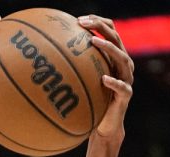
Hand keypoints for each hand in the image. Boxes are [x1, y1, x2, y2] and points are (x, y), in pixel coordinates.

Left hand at [78, 15, 133, 144]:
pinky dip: (113, 82)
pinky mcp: (127, 95)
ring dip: (108, 48)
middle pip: (116, 39)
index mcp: (113, 57)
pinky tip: (103, 79)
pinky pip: (122, 87)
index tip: (78, 20)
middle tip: (83, 24)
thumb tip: (42, 58)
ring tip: (93, 42)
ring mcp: (126, 78)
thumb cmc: (90, 101)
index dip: (97, 22)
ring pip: (123, 58)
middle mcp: (122, 64)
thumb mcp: (79, 82)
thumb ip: (71, 68)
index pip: (110, 32)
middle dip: (101, 27)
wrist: (104, 124)